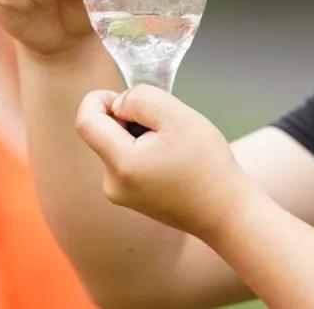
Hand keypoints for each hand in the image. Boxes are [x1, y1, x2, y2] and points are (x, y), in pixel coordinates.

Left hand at [75, 85, 255, 240]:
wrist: (227, 213)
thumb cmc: (208, 165)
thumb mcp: (177, 116)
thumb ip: (140, 99)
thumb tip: (118, 104)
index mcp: (121, 164)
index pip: (85, 120)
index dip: (101, 99)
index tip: (130, 100)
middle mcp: (112, 184)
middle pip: (103, 131)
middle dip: (129, 118)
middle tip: (164, 125)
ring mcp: (121, 194)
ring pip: (117, 144)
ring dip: (139, 134)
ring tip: (172, 146)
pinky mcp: (132, 198)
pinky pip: (127, 161)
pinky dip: (144, 150)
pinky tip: (171, 160)